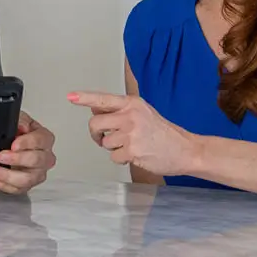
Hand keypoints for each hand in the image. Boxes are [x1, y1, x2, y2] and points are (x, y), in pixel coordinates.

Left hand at [0, 112, 55, 193]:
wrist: (13, 144)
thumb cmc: (19, 132)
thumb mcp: (18, 119)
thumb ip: (20, 120)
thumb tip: (21, 126)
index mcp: (45, 139)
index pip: (40, 141)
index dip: (27, 143)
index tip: (13, 144)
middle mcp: (45, 157)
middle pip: (36, 161)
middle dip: (17, 159)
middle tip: (0, 156)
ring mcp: (38, 173)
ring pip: (28, 179)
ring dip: (8, 175)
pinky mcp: (28, 185)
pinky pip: (18, 189)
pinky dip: (4, 185)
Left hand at [67, 90, 198, 176]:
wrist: (186, 149)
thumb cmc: (162, 132)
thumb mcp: (142, 113)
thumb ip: (119, 110)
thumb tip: (94, 107)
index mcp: (132, 104)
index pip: (103, 99)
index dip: (84, 98)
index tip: (70, 97)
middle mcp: (130, 116)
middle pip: (95, 123)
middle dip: (96, 134)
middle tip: (103, 138)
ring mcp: (131, 133)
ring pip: (104, 142)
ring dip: (113, 148)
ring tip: (131, 146)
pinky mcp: (133, 150)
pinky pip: (114, 157)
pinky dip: (121, 159)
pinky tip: (136, 155)